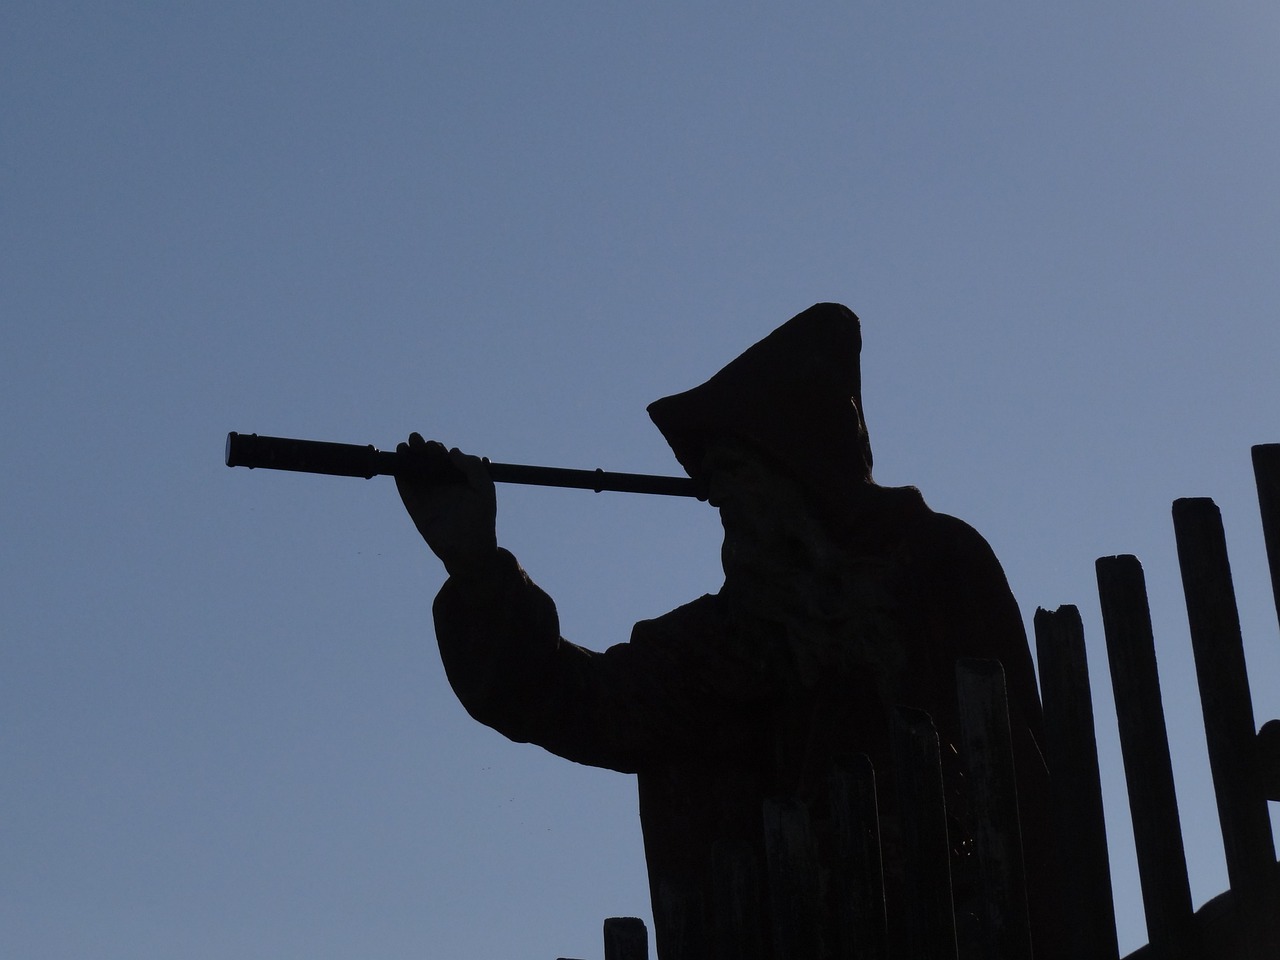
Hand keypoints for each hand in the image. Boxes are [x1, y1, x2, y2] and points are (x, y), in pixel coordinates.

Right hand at [395, 433, 497, 577]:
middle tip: (417, 440)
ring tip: (405, 447)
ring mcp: (427, 495)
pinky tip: (398, 463)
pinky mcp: (415, 507)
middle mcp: (441, 484)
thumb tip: (452, 451)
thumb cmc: (481, 519)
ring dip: (408, 457)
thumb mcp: (484, 488)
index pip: (444, 458)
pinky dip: (400, 475)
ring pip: (414, 471)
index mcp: (457, 478)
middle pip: (426, 460)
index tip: (435, 447)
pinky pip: (405, 488)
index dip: (437, 449)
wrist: (470, 548)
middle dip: (420, 448)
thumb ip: (473, 467)